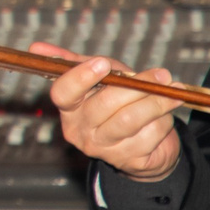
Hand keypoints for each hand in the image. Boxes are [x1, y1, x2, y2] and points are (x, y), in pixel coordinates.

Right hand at [35, 43, 183, 181]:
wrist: (144, 144)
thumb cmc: (118, 104)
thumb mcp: (99, 78)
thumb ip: (73, 62)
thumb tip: (35, 49)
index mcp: (69, 108)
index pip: (63, 93)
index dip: (80, 77)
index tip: (103, 64)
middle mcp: (80, 131)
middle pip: (105, 105)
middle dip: (138, 86)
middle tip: (162, 74)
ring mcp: (104, 149)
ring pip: (130, 120)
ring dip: (157, 102)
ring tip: (173, 91)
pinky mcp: (128, 161)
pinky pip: (149, 135)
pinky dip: (163, 122)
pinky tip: (166, 116)